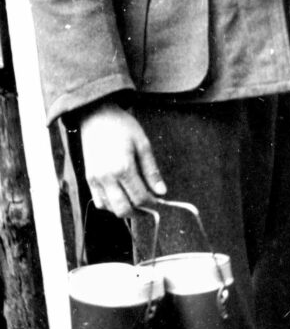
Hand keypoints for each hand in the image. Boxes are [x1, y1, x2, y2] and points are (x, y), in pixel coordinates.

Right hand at [80, 102, 166, 217]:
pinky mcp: (88, 179)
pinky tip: (122, 197)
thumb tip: (161, 192)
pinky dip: (111, 206)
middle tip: (151, 206)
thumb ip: (152, 170)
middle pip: (124, 209)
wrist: (97, 116)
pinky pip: (99, 202)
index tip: (161, 202)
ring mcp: (95, 180)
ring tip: (138, 200)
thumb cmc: (122, 127)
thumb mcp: (143, 144)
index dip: (153, 204)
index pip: (140, 198)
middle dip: (140, 212)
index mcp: (122, 168)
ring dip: (126, 210)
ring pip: (110, 209)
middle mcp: (106, 178)